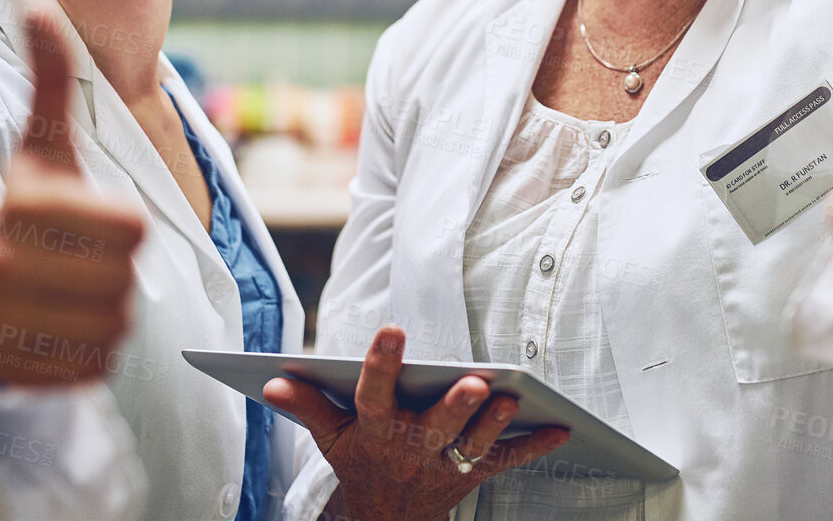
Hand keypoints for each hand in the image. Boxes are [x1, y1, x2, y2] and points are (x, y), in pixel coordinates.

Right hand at [0, 6, 146, 385]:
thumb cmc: (16, 206)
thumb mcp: (38, 144)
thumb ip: (50, 77)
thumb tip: (42, 4)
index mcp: (19, 210)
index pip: (132, 230)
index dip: (124, 225)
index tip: (91, 220)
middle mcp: (1, 270)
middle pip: (124, 282)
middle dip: (114, 271)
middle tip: (81, 261)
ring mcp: (2, 327)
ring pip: (113, 328)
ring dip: (104, 312)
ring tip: (69, 292)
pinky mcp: (11, 373)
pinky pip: (92, 369)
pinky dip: (88, 353)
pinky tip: (57, 328)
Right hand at [265, 325, 568, 520]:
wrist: (385, 520)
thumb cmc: (361, 461)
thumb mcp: (329, 437)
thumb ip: (306, 405)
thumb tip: (272, 379)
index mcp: (374, 430)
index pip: (373, 394)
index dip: (380, 364)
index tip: (392, 331)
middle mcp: (410, 448)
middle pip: (433, 427)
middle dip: (454, 408)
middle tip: (473, 383)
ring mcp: (443, 464)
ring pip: (472, 445)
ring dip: (493, 425)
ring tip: (513, 398)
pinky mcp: (471, 475)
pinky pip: (505, 462)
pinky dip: (534, 448)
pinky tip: (560, 429)